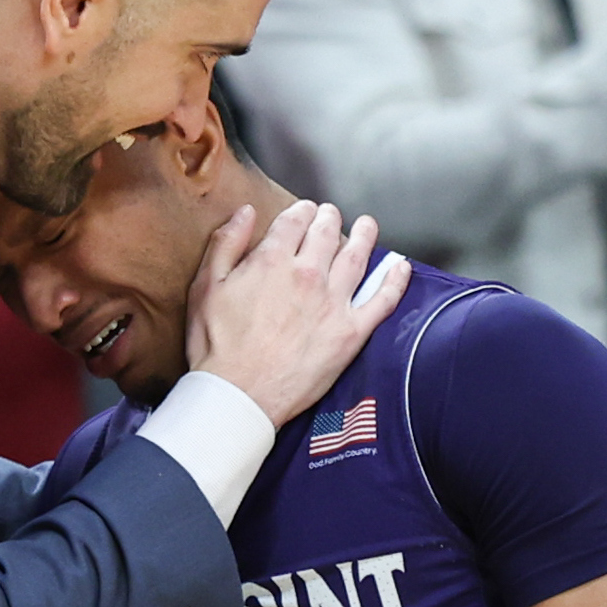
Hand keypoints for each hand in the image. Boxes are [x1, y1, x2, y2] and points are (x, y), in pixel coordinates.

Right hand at [184, 199, 408, 426]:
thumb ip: (226, 243)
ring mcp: (333, 303)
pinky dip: (395, 279)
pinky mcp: (351, 332)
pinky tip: (400, 266)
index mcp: (272, 260)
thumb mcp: (206, 287)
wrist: (239, 396)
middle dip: (329, 218)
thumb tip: (245, 212)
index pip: (296, 219)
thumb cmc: (217, 348)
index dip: (301, 210)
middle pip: (328, 232)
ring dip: (365, 235)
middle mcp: (308, 275)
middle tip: (330, 217)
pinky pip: (382, 299)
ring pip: (358, 256)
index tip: (304, 211)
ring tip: (367, 226)